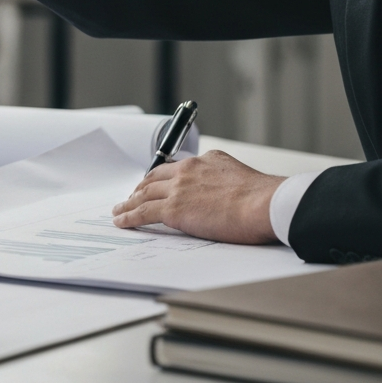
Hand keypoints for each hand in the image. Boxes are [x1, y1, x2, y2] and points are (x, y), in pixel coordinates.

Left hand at [111, 150, 284, 243]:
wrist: (263, 204)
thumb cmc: (260, 196)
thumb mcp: (237, 172)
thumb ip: (221, 175)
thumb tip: (219, 182)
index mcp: (202, 161)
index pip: (173, 169)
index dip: (159, 178)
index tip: (153, 184)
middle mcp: (186, 171)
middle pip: (154, 179)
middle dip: (140, 188)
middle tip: (132, 197)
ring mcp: (178, 189)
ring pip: (144, 195)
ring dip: (129, 203)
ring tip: (120, 210)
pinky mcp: (174, 209)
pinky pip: (144, 212)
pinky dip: (129, 216)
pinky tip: (122, 220)